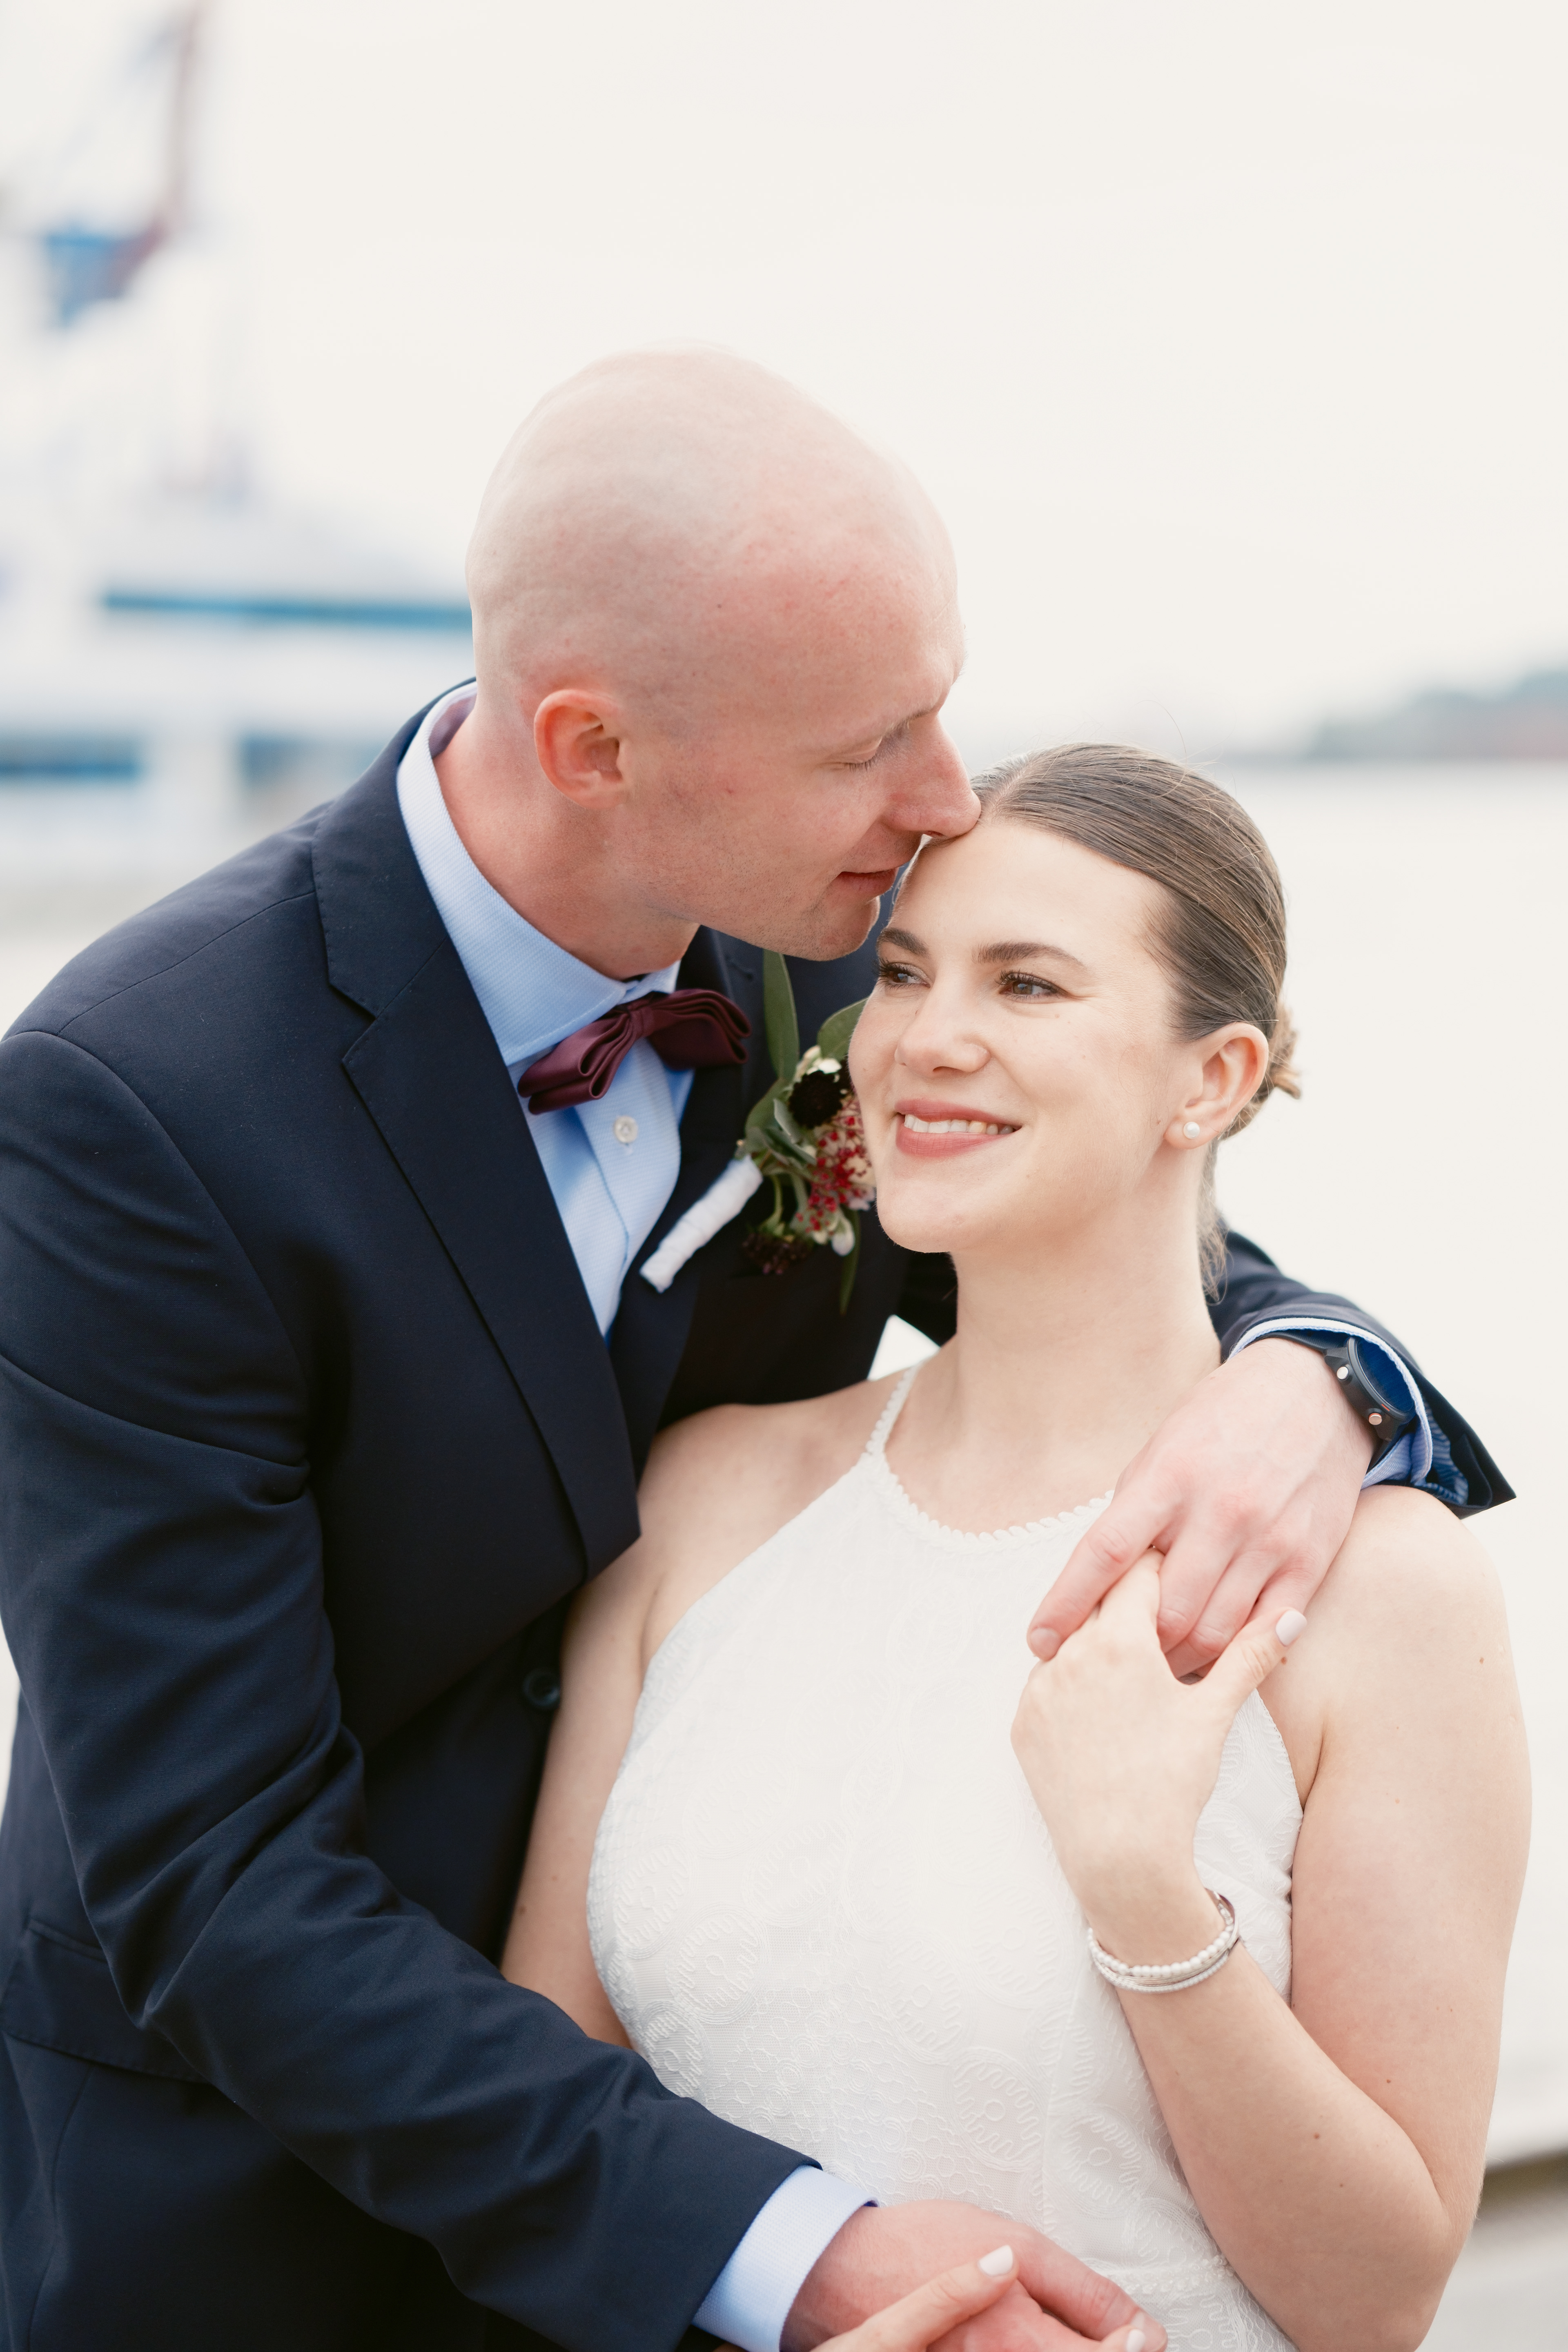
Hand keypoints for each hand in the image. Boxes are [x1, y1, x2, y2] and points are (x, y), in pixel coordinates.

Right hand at [737, 2245, 1150, 2351]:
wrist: (850, 2269)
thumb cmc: (931, 2243)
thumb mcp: (1017, 2244)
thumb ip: (1084, 2291)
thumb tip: (1142, 2327)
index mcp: (1022, 2341)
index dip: (1137, 2347)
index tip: (1142, 2331)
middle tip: (1121, 2335)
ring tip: (1081, 2337)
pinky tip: (1046, 2342)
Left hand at [1012, 1560, 1297, 1954]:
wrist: (1120, 1858)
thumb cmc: (1172, 1783)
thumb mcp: (1214, 1713)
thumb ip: (1250, 1655)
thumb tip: (1292, 1617)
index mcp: (1118, 1639)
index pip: (1138, 1573)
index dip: (1162, 1573)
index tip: (1177, 1577)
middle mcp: (1069, 1654)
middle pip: (1099, 1603)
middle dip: (1128, 1607)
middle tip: (1157, 1620)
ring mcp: (1038, 1689)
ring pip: (1069, 1642)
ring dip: (1096, 1645)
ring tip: (1130, 1670)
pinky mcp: (1021, 1723)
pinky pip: (1046, 1684)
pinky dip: (1071, 1685)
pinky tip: (1101, 1708)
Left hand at [1027, 1338, 1368, 1677]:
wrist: (1315, 1389)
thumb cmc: (1225, 1418)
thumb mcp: (1163, 1446)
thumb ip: (1133, 1510)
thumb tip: (1097, 1576)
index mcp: (1169, 1477)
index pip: (1105, 1553)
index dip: (1067, 1605)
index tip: (1039, 1641)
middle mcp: (1219, 1511)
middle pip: (1161, 1610)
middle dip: (1129, 1648)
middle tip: (1110, 1662)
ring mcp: (1268, 1539)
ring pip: (1212, 1633)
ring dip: (1179, 1661)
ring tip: (1159, 1667)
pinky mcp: (1309, 1560)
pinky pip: (1267, 1631)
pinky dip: (1236, 1655)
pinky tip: (1215, 1659)